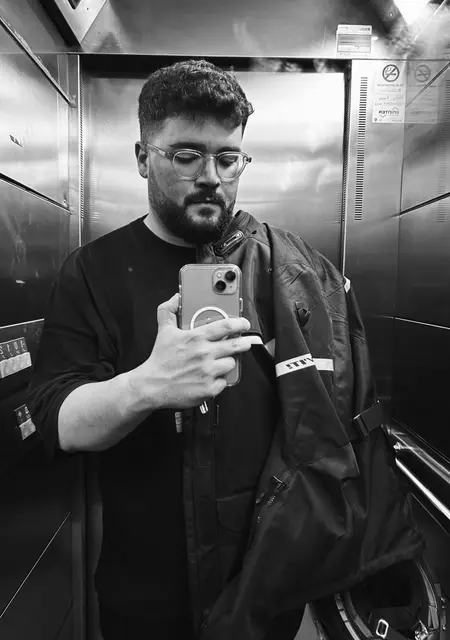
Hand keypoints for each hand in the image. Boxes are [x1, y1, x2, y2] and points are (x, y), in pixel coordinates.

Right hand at [129, 293, 251, 409]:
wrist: (151, 386)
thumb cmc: (159, 360)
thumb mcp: (164, 331)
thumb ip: (168, 311)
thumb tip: (175, 298)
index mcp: (195, 338)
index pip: (225, 326)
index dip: (239, 323)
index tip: (244, 323)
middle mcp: (204, 354)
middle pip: (235, 345)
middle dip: (244, 343)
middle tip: (245, 342)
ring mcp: (207, 372)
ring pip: (231, 363)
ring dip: (228, 362)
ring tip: (219, 362)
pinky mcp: (208, 388)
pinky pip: (224, 382)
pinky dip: (219, 380)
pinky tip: (210, 377)